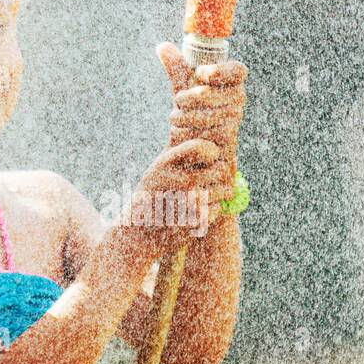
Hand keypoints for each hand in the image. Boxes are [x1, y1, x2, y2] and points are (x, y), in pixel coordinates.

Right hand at [117, 138, 235, 257]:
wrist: (137, 235)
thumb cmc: (151, 196)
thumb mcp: (158, 168)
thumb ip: (178, 148)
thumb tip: (199, 128)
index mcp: (168, 163)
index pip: (205, 147)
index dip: (213, 152)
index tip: (210, 159)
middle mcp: (180, 180)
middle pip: (221, 169)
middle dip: (222, 175)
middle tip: (215, 180)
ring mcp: (191, 202)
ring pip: (225, 190)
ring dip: (222, 193)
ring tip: (210, 195)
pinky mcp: (198, 221)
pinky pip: (220, 209)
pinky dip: (214, 211)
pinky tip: (201, 211)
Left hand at [157, 42, 247, 178]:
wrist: (193, 156)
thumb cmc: (192, 116)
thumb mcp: (184, 93)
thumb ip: (177, 71)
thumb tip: (163, 47)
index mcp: (230, 85)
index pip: (238, 72)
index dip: (223, 71)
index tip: (202, 72)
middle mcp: (237, 105)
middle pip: (224, 95)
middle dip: (197, 97)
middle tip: (178, 100)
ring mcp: (234, 128)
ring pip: (218, 120)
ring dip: (191, 118)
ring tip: (175, 120)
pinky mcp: (228, 153)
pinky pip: (213, 142)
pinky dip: (193, 140)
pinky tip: (183, 139)